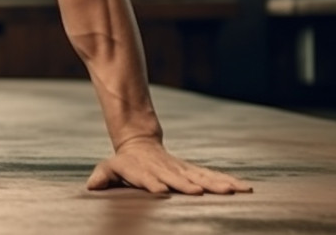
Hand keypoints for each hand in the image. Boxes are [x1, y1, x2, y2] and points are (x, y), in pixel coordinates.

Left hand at [87, 137, 251, 194]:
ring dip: (217, 184)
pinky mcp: (193, 172)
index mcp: (144, 171)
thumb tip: (91, 186)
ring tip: (235, 190)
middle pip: (178, 178)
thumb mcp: (110, 167)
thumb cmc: (124, 163)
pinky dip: (228, 181)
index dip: (152, 183)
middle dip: (190, 185)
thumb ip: (102, 176)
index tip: (160, 191)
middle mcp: (166, 170)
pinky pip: (212, 176)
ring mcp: (181, 170)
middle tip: (202, 193)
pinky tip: (244, 187)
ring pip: (201, 176)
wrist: (140, 142)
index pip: (147, 177)